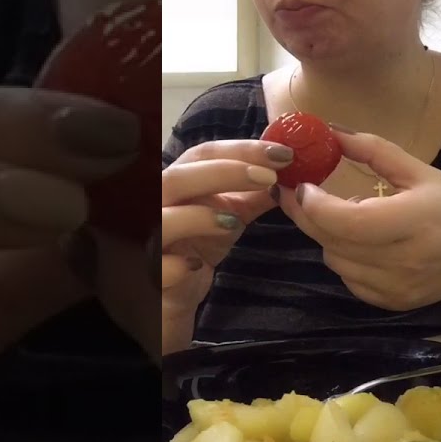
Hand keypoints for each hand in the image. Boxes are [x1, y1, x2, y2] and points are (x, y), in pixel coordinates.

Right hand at [159, 140, 290, 312]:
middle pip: (177, 177)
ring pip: (162, 220)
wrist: (175, 291)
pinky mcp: (148, 276)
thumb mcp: (230, 215)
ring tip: (234, 221)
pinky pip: (156, 267)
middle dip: (224, 173)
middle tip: (270, 177)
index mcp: (178, 182)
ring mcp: (150, 239)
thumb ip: (255, 194)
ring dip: (198, 217)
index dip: (242, 150)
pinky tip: (196, 266)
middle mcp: (157, 204)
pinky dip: (174, 266)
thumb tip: (292, 172)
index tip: (284, 154)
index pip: (203, 154)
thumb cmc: (199, 245)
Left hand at [277, 128, 440, 310]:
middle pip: (333, 241)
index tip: (302, 183)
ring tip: (346, 216)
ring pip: (335, 260)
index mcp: (415, 220)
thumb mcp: (420, 171)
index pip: (348, 221)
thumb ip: (373, 150)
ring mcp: (397, 286)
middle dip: (308, 216)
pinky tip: (361, 241)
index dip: (315, 205)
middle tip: (298, 193)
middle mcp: (405, 260)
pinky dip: (344, 257)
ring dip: (328, 236)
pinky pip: (347, 278)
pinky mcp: (392, 302)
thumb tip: (331, 132)